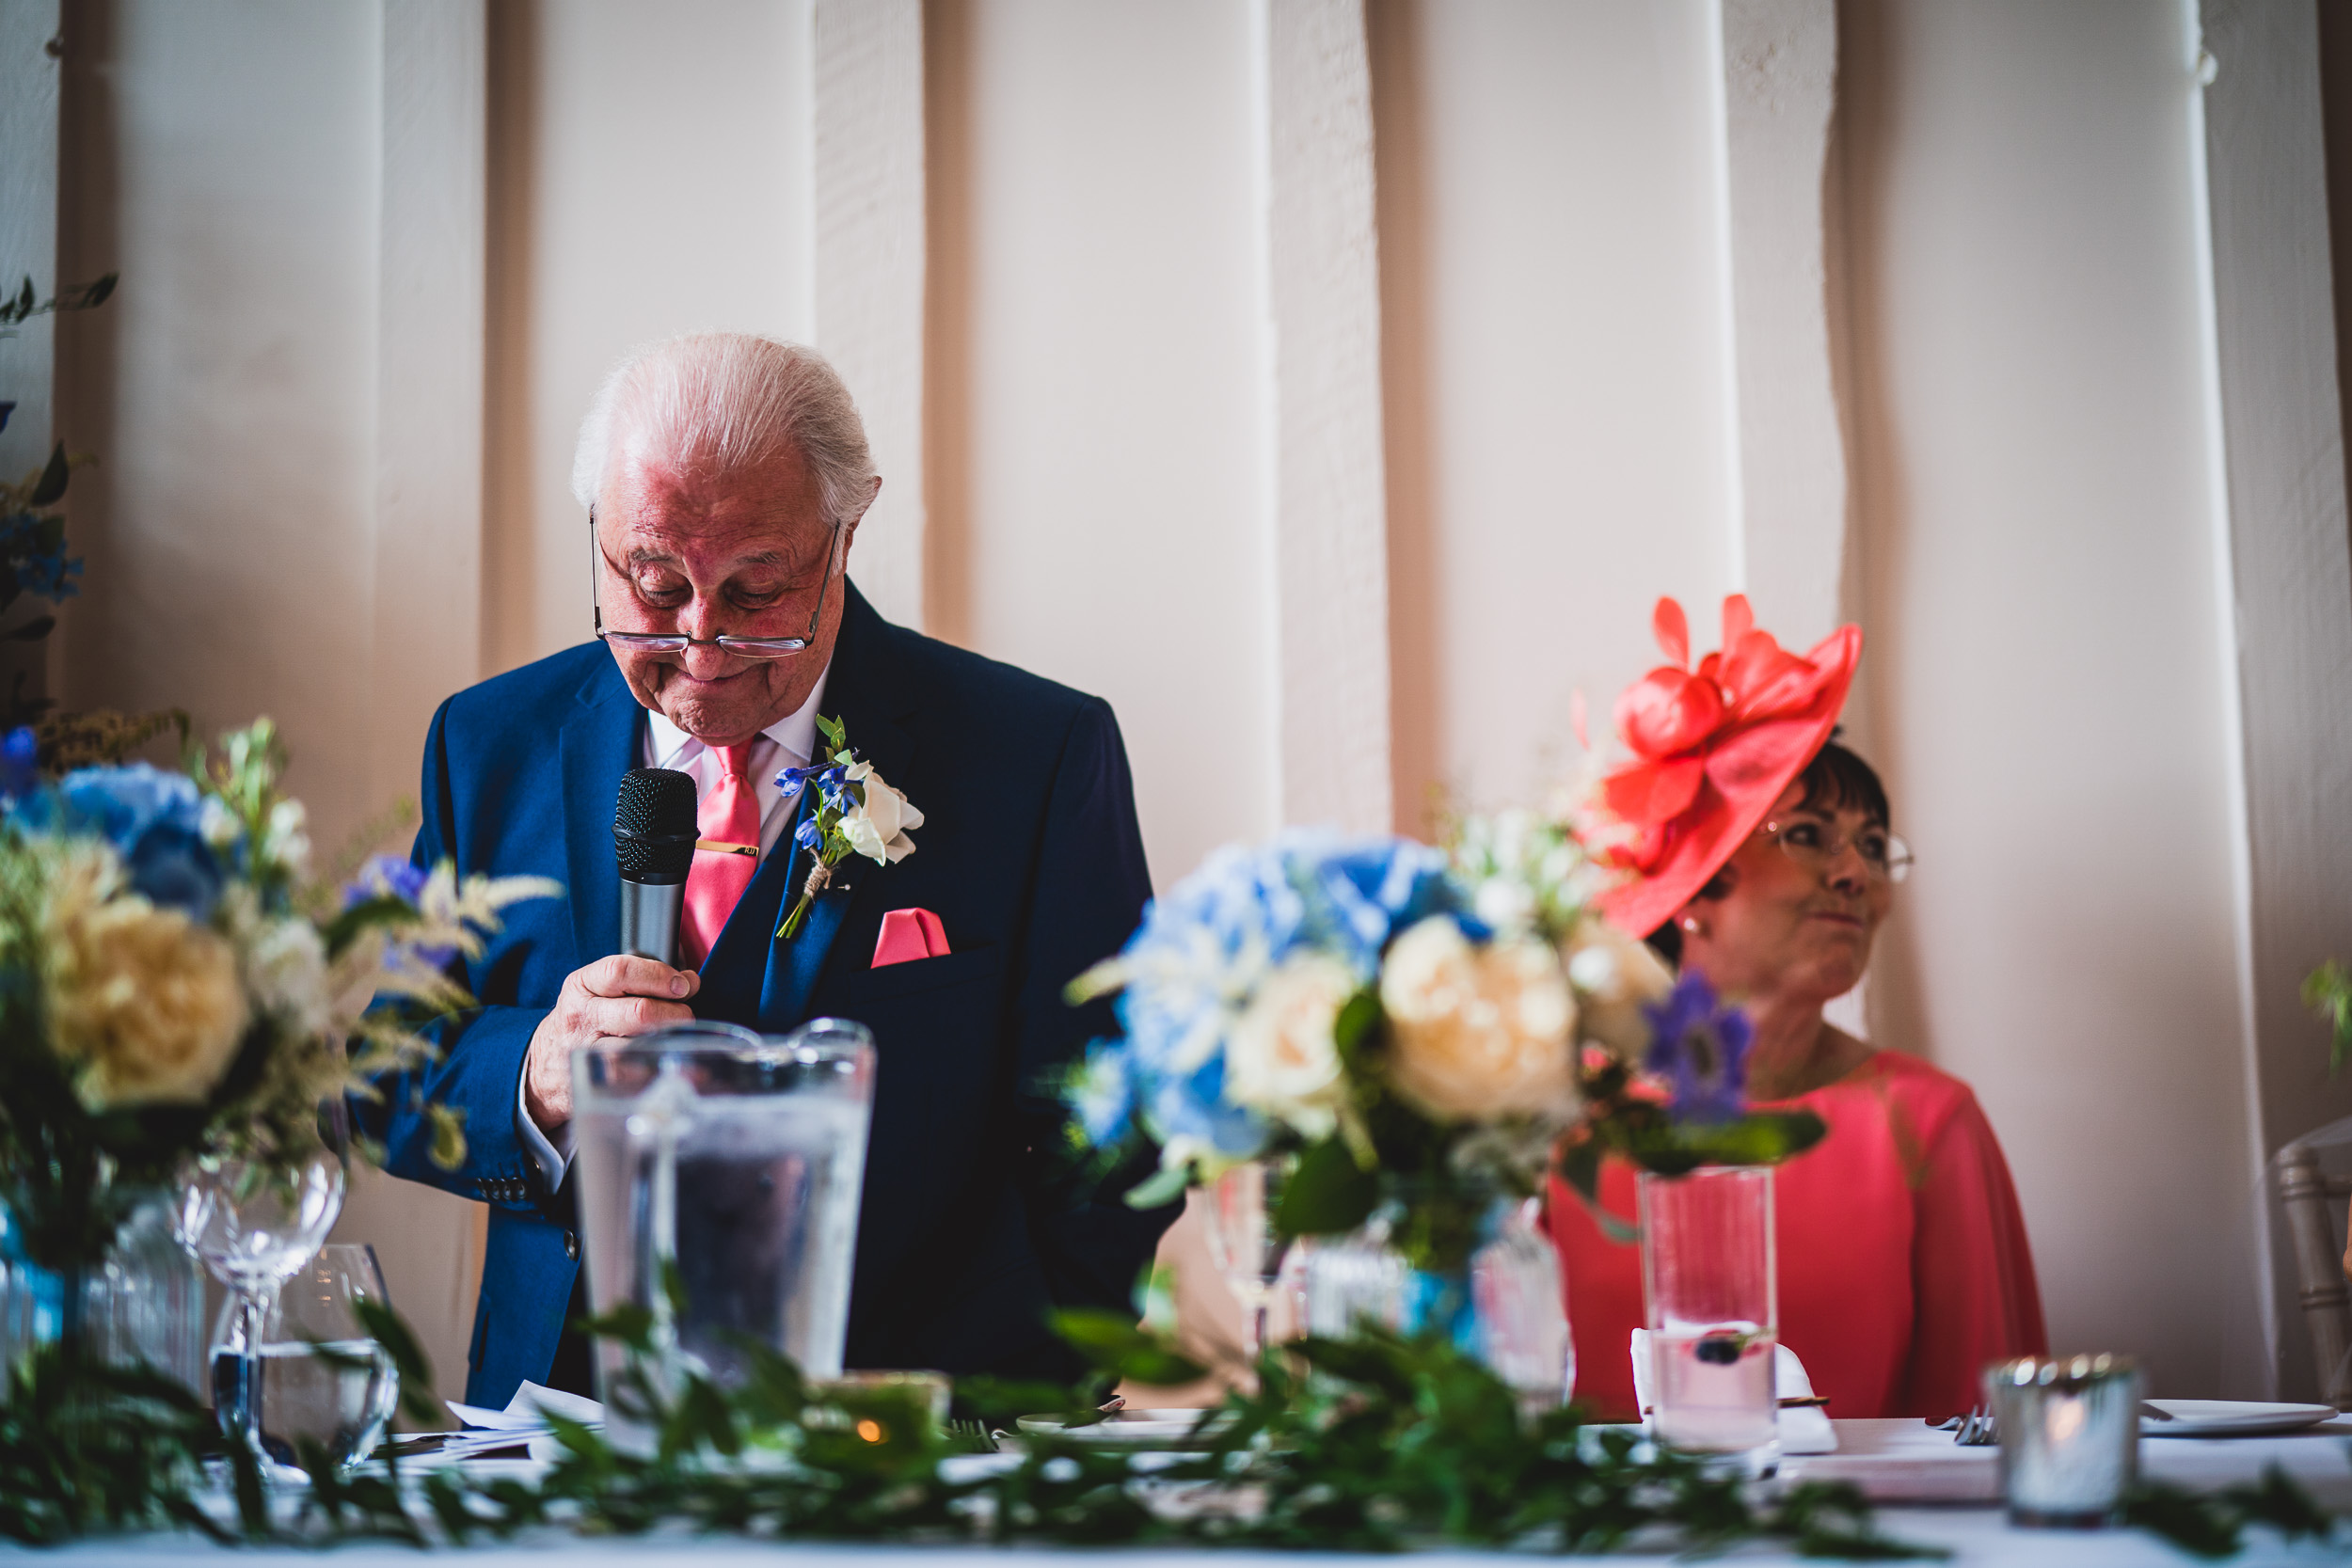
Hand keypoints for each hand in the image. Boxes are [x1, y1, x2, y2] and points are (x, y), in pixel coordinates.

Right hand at [523, 956, 701, 1131]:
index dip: (659, 976)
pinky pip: (636, 1076)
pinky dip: (662, 1069)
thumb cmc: (584, 1021)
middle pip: (638, 1011)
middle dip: (675, 1012)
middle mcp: (582, 1015)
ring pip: (638, 1046)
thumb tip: (689, 981)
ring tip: (682, 1039)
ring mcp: (587, 1050)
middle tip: (687, 1015)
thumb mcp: (598, 990)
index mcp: (582, 985)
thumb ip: (641, 979)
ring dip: (671, 1041)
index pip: (621, 971)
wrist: (544, 1064)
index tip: (684, 985)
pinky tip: (677, 1066)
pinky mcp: (596, 1080)